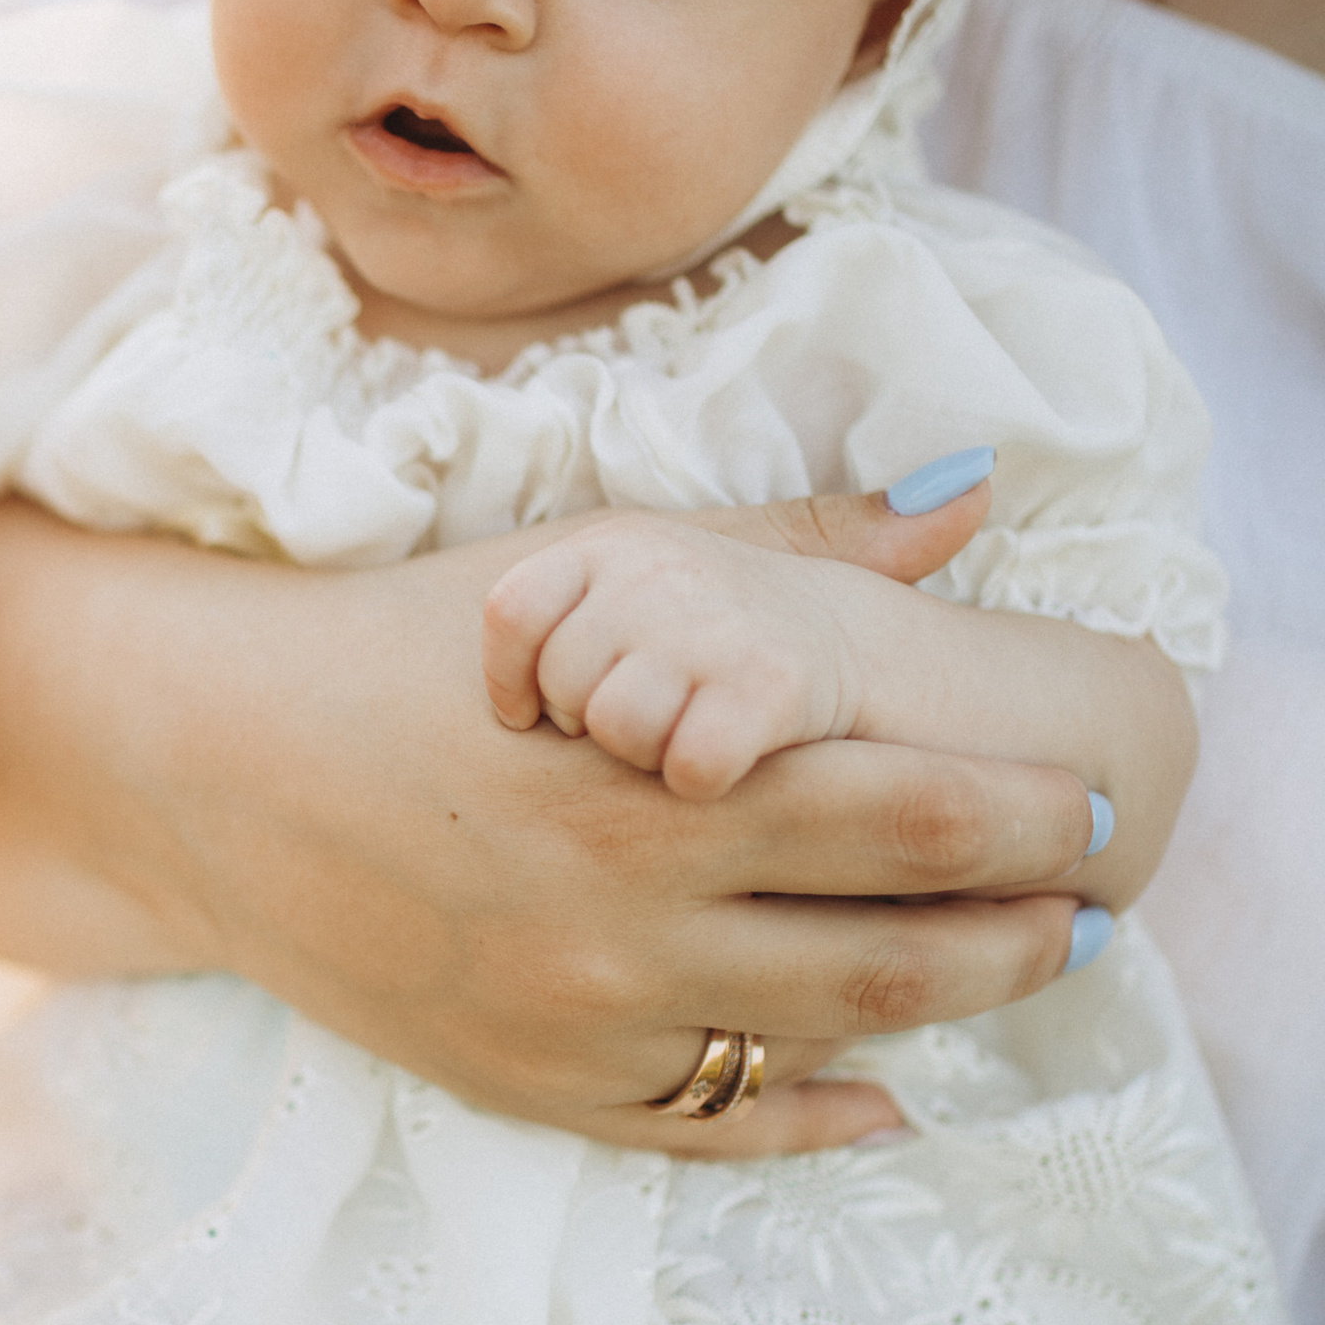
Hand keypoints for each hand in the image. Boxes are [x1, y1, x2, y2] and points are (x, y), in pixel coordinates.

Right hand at [0, 485, 1100, 1160]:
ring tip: (1036, 967)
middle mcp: (633, 920)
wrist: (212, 770)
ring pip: (827, 1043)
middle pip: (902, 946)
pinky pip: (713, 1128)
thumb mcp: (593, 566)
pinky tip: (894, 1097)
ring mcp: (585, 1022)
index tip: (1102, 796)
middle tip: (1101, 891)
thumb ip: (787, 549)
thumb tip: (968, 500)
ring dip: (957, 1010)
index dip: (1033, 815)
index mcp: (658, 779)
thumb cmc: (412, 646)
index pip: (914, 813)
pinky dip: (819, 1118)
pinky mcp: (537, 1086)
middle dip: (1030, 925)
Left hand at [486, 512, 884, 792]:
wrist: (865, 652)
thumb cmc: (717, 643)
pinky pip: (688, 765)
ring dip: (646, 754)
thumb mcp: (631, 599)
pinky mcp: (771, 686)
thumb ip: (547, 622)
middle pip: (563, 683)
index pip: (512, 612)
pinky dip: (701, 780)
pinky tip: (725, 765)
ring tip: (681, 735)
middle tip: (640, 721)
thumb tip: (459, 691)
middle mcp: (659, 569)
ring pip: (618, 728)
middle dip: (590, 724)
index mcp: (610, 543)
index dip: (513, 681)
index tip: (535, 716)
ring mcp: (715, 624)